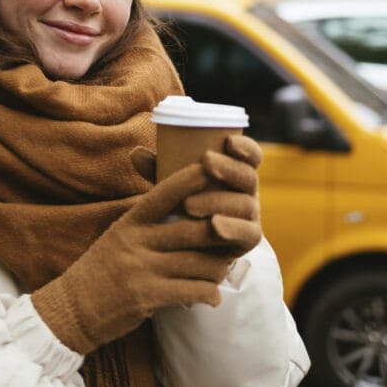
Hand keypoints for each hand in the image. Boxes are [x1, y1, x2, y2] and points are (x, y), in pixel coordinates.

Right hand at [32, 162, 234, 354]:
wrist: (72, 308)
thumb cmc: (102, 268)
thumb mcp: (119, 235)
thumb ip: (148, 222)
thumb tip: (185, 207)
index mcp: (130, 221)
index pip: (164, 193)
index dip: (191, 179)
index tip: (213, 166)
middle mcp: (136, 241)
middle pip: (192, 229)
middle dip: (220, 232)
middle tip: (236, 234)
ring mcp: (140, 268)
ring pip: (198, 262)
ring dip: (218, 268)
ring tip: (224, 269)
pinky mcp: (145, 296)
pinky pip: (191, 290)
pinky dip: (207, 294)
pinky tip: (212, 297)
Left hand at [131, 135, 262, 256]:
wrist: (191, 246)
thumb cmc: (184, 204)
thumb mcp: (173, 186)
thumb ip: (158, 170)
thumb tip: (135, 153)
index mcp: (236, 173)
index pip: (251, 155)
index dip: (245, 146)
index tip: (228, 140)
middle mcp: (247, 193)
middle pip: (248, 177)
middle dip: (229, 168)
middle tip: (206, 162)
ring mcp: (250, 217)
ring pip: (245, 205)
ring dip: (218, 201)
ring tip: (189, 204)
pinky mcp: (247, 241)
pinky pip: (248, 235)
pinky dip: (232, 228)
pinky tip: (214, 225)